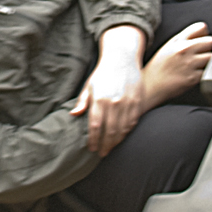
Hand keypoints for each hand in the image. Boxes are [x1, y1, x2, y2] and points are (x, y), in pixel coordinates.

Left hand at [70, 25, 147, 155]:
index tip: (91, 148)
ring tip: (111, 147)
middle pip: (109, 131)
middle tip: (102, 153)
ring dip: (116, 141)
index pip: (95, 126)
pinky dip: (127, 132)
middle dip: (105, 145)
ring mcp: (127, 102)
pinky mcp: (137, 102)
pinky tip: (122, 136)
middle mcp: (114, 102)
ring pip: (122, 129)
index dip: (93, 140)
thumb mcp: (89, 85)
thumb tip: (74, 115)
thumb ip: (82, 102)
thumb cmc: (103, 73)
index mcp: (99, 99)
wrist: (122, 58)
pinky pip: (133, 122)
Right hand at [144, 22, 211, 105]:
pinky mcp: (193, 78)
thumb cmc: (158, 68)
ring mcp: (189, 64)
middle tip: (201, 53)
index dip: (204, 34)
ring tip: (198, 65)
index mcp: (178, 41)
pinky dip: (204, 73)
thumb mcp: (167, 47)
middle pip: (210, 41)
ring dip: (207, 60)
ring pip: (211, 57)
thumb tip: (202, 32)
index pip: (202, 27)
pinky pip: (207, 71)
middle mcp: (184, 50)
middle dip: (208, 47)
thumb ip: (183, 38)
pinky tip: (194, 74)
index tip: (201, 40)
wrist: (150, 87)